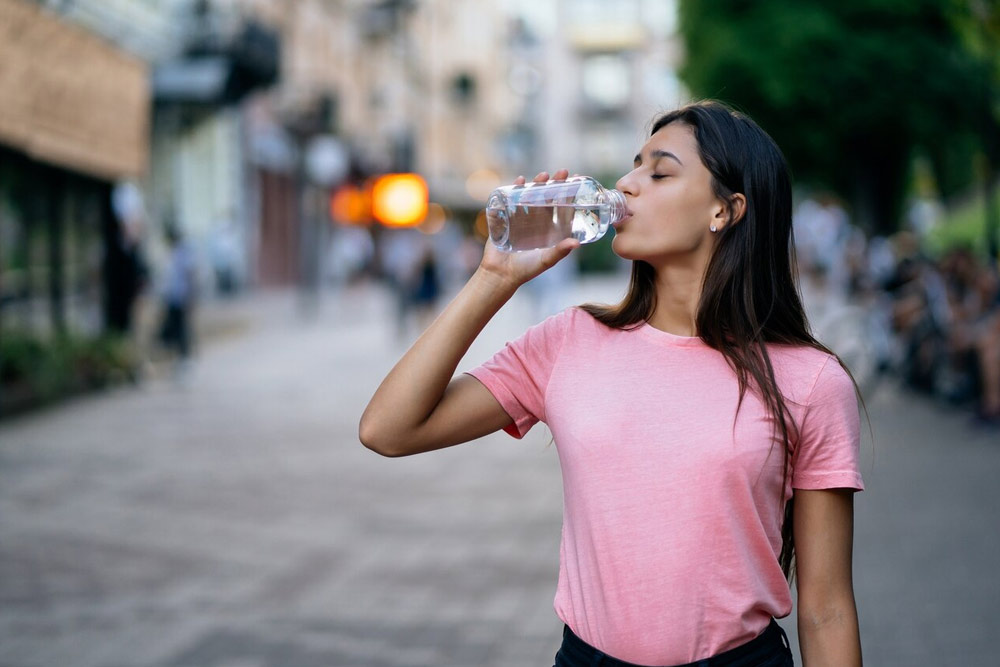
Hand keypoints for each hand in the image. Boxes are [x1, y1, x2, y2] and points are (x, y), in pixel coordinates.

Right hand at [478, 169, 578, 288]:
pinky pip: (511, 199)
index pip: (562, 208)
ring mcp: (521, 218)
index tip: (576, 180)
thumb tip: (576, 243)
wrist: (500, 274)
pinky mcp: (506, 217)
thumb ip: (560, 252)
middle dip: (555, 184)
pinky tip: (520, 180)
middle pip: (547, 197)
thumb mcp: (546, 260)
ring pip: (531, 195)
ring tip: (543, 175)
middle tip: (562, 172)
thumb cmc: (526, 270)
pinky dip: (514, 188)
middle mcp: (537, 221)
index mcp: (549, 229)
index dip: (569, 194)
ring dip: (536, 184)